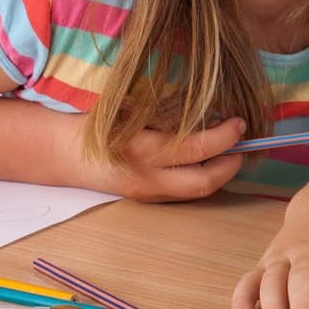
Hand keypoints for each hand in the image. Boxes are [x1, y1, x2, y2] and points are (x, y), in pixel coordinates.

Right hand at [65, 117, 249, 201]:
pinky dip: (201, 176)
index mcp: (143, 149)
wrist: (64, 153)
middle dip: (232, 164)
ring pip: (196, 191)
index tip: (239, 122)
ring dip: (220, 172)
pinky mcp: (146, 199)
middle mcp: (147, 178)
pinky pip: (183, 192)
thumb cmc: (99, 121)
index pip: (197, 148)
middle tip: (244, 144)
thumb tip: (211, 111)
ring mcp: (147, 193)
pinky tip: (208, 159)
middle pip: (204, 182)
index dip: (225, 136)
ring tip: (231, 150)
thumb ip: (168, 113)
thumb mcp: (132, 110)